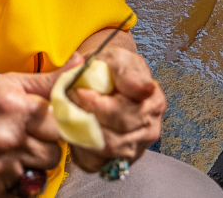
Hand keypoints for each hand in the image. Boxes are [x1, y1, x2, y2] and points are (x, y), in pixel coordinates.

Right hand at [0, 69, 68, 196]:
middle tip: (26, 138)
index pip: (63, 124)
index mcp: (17, 107)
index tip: (46, 124)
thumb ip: (49, 80)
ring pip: (41, 173)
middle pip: (54, 153)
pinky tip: (3, 166)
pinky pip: (23, 191)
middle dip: (45, 146)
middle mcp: (7, 137)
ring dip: (32, 164)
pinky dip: (17, 181)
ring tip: (13, 151)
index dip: (56, 126)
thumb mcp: (11, 83)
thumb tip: (81, 65)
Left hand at [67, 47, 165, 173]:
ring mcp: (135, 149)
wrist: (101, 78)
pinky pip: (94, 162)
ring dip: (82, 133)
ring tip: (70, 112)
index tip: (78, 91)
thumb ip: (128, 73)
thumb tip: (145, 89)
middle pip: (114, 138)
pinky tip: (77, 128)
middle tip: (68, 101)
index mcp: (154, 102)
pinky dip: (80, 147)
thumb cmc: (109, 69)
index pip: (124, 115)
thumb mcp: (117, 59)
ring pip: (103, 151)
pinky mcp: (115, 162)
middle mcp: (150, 130)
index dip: (96, 106)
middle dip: (86, 120)